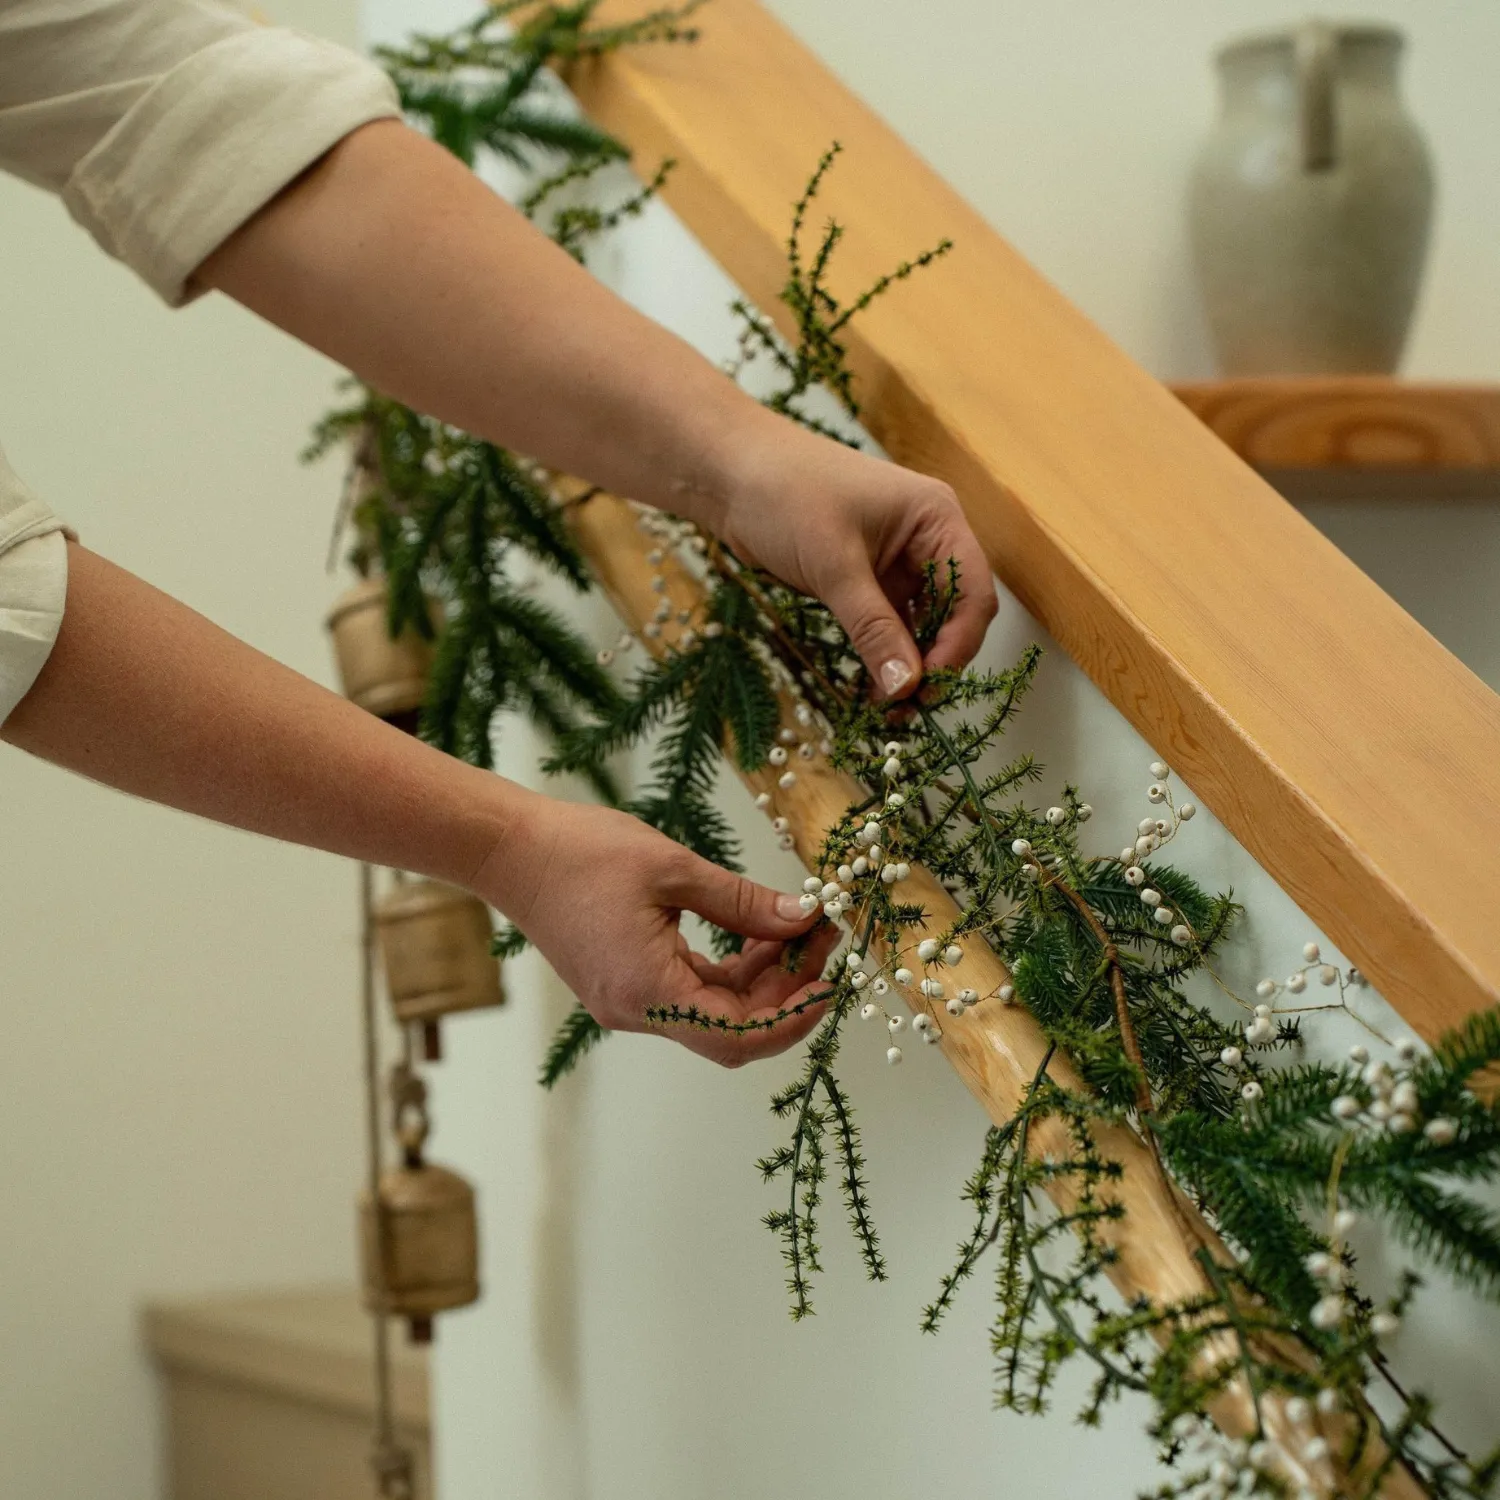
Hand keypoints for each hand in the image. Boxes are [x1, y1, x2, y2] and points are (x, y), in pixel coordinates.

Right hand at [479, 795, 839, 1065]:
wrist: (510, 850)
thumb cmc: (581, 853)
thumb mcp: (675, 870)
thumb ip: (744, 903)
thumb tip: (802, 918)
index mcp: (648, 993)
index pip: (740, 1035)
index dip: (795, 1016)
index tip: (833, 981)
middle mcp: (636, 1012)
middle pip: (733, 1029)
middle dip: (787, 990)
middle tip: (823, 937)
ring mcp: (628, 1002)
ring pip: (715, 1012)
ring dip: (762, 979)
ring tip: (797, 927)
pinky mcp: (625, 984)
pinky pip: (691, 992)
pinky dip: (730, 969)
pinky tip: (757, 933)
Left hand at [705, 416, 997, 697]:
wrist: (728, 474)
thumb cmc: (784, 494)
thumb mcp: (833, 565)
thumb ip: (873, 627)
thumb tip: (905, 686)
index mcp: (936, 519)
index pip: (971, 591)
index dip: (958, 644)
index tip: (928, 686)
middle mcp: (925, 541)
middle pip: (952, 614)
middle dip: (934, 662)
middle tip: (908, 709)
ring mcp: (896, 562)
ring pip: (919, 626)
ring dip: (908, 666)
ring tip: (888, 710)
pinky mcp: (866, 581)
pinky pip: (887, 627)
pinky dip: (883, 657)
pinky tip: (872, 690)